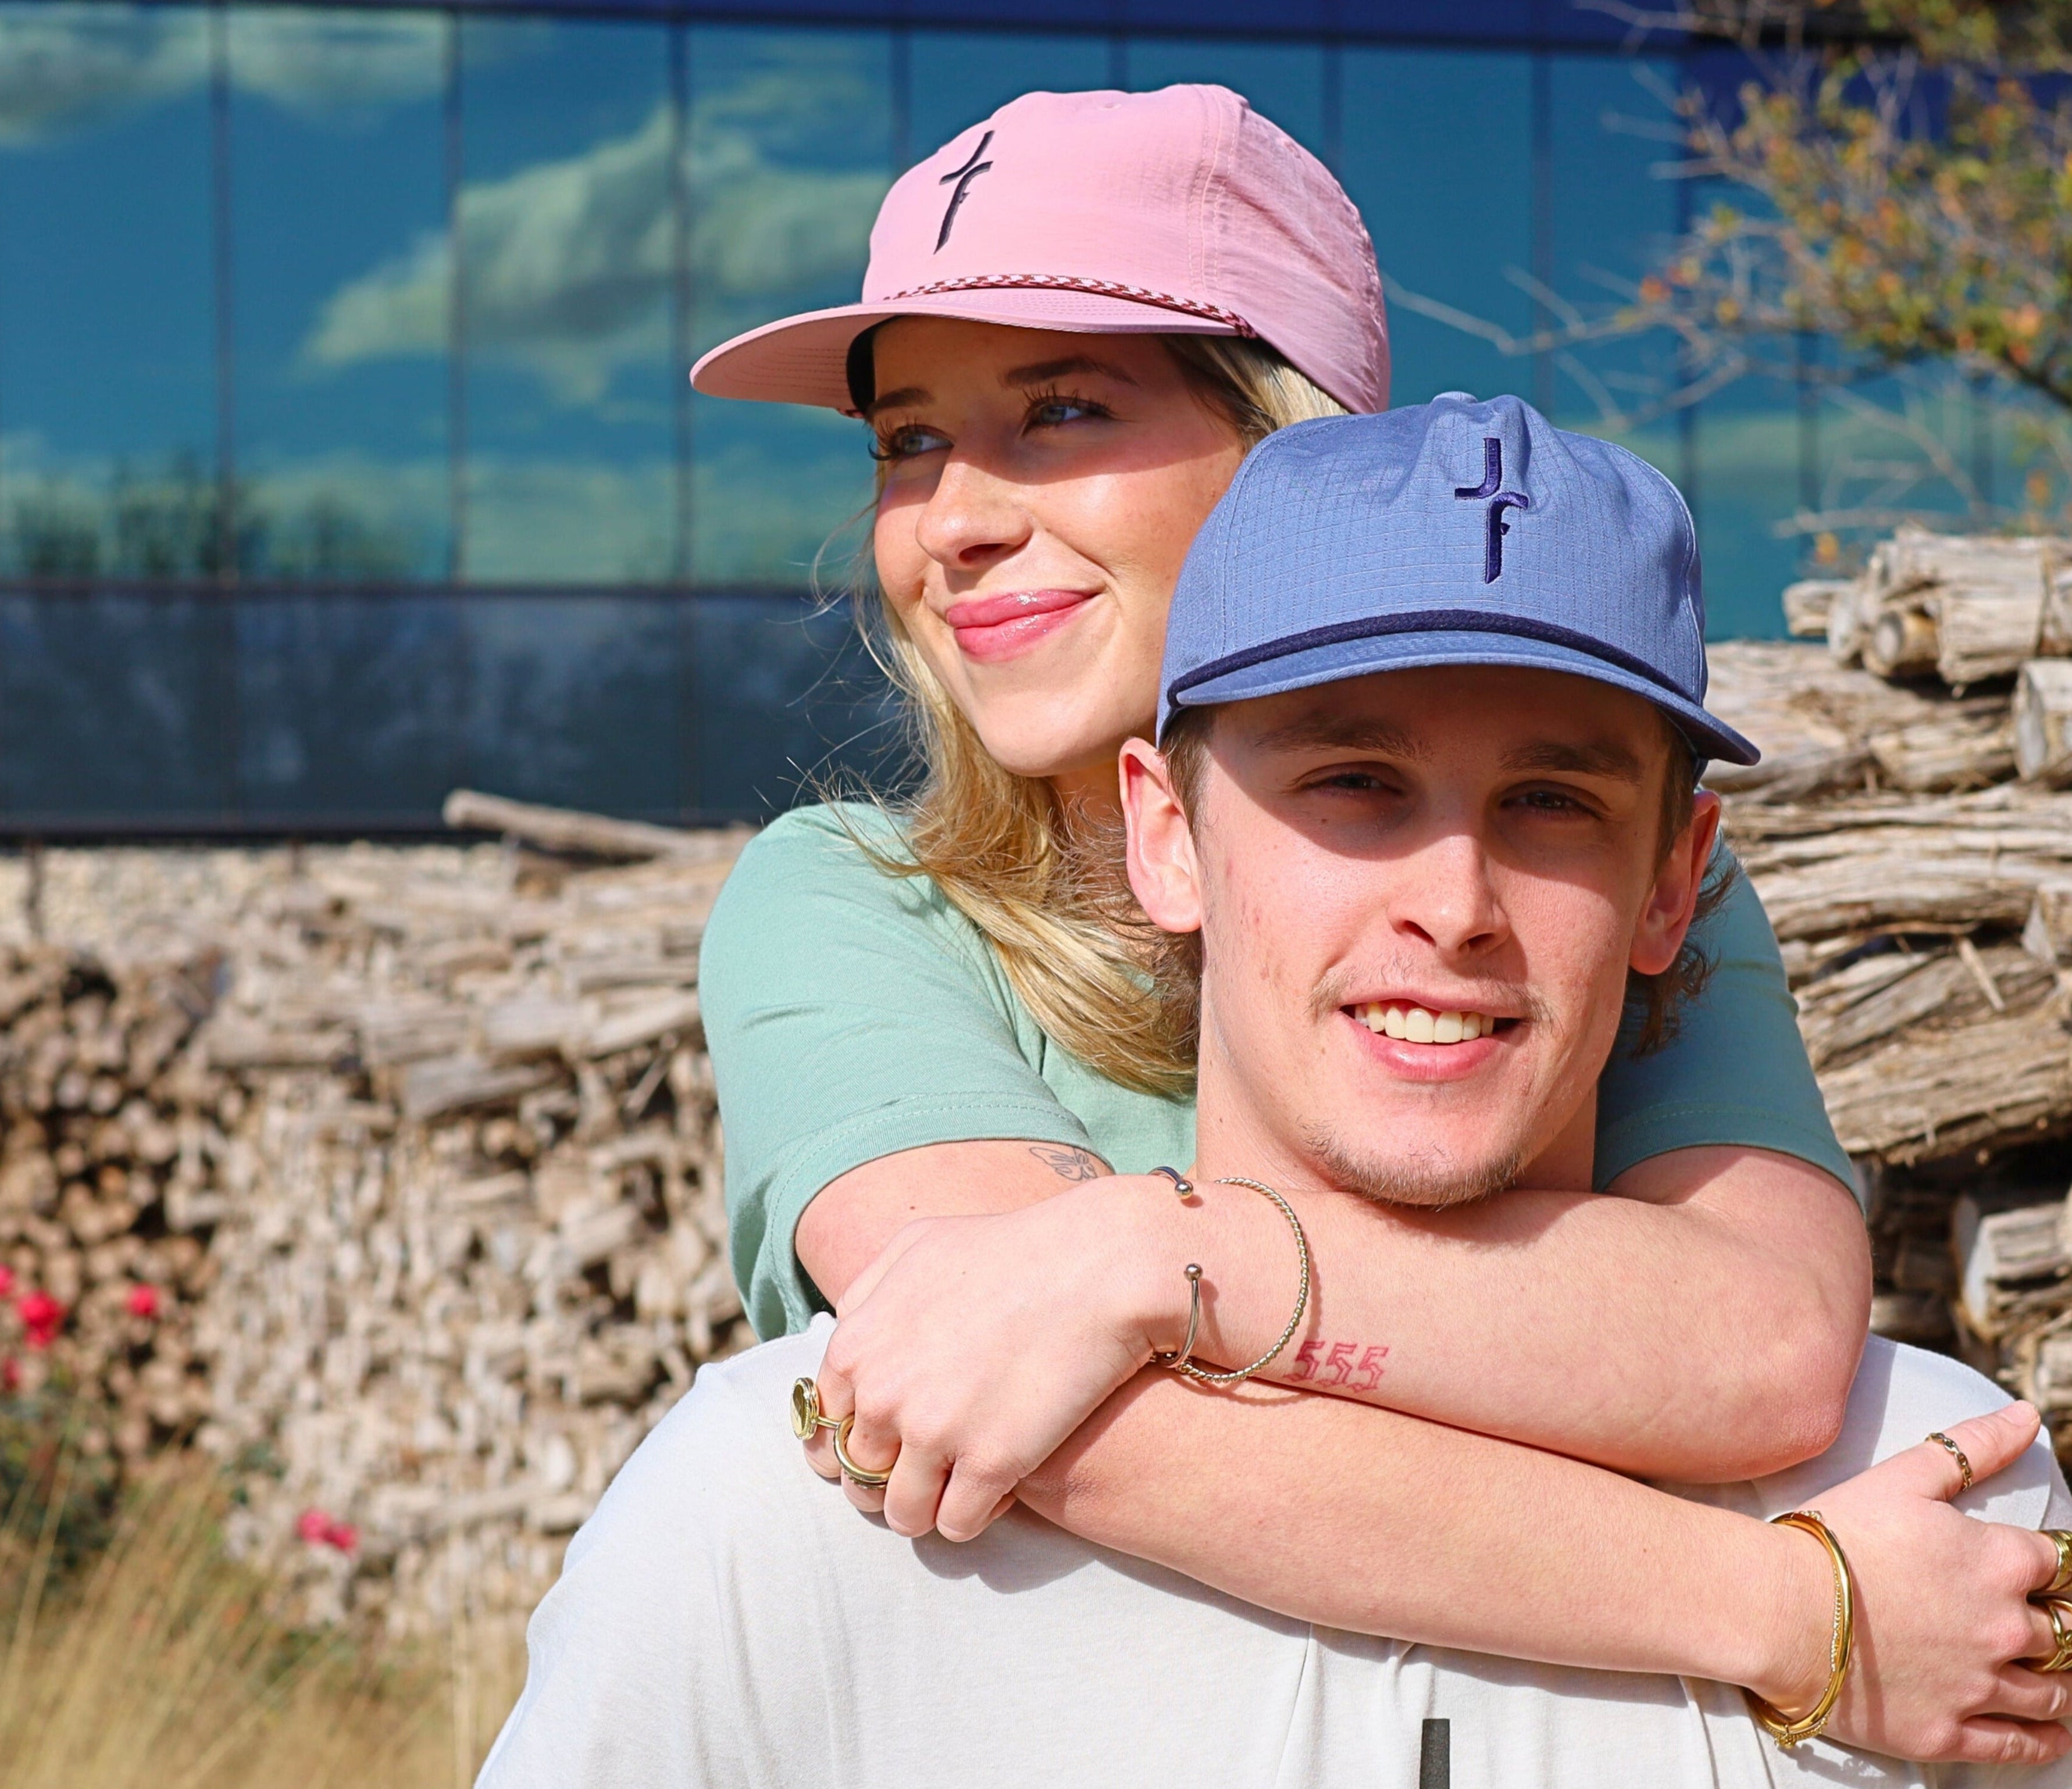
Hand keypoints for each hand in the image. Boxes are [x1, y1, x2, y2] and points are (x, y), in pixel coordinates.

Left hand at [802, 1175, 1193, 1541]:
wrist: (1096, 1266)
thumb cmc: (1011, 1249)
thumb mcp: (916, 1249)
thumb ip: (867, 1297)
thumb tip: (851, 1336)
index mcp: (857, 1347)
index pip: (825, 1426)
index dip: (856, 1438)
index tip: (888, 1442)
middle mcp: (884, 1396)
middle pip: (859, 1476)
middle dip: (889, 1478)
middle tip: (929, 1467)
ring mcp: (935, 1435)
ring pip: (904, 1514)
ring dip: (928, 1507)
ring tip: (962, 1484)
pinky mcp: (990, 1465)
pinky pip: (958, 1525)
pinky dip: (977, 1514)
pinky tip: (1002, 1486)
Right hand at [1753, 1403, 2070, 1764]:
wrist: (1776, 1607)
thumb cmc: (1834, 1536)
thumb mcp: (1902, 1477)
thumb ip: (1972, 1447)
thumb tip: (2027, 1415)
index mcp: (1999, 1560)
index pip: (2062, 1563)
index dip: (2055, 1566)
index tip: (2043, 1570)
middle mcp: (2004, 1625)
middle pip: (2067, 1632)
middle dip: (2061, 1624)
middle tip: (2045, 1621)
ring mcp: (1980, 1685)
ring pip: (2054, 1692)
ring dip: (2062, 1682)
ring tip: (2053, 1676)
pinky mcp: (1950, 1731)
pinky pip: (2021, 1745)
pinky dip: (2045, 1739)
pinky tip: (2050, 1730)